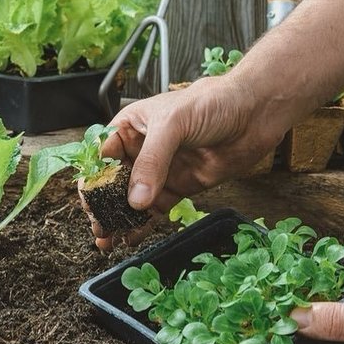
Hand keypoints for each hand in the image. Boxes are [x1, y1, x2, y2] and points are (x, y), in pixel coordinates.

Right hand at [92, 75, 284, 249]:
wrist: (254, 114)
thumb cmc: (212, 104)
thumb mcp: (174, 124)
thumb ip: (152, 161)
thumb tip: (135, 199)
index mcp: (131, 126)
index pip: (102, 155)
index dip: (93, 179)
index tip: (89, 202)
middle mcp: (142, 150)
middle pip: (114, 182)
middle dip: (103, 205)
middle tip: (98, 227)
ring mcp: (161, 171)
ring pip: (132, 200)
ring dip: (120, 219)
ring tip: (107, 239)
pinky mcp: (180, 187)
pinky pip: (156, 210)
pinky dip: (143, 225)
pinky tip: (131, 238)